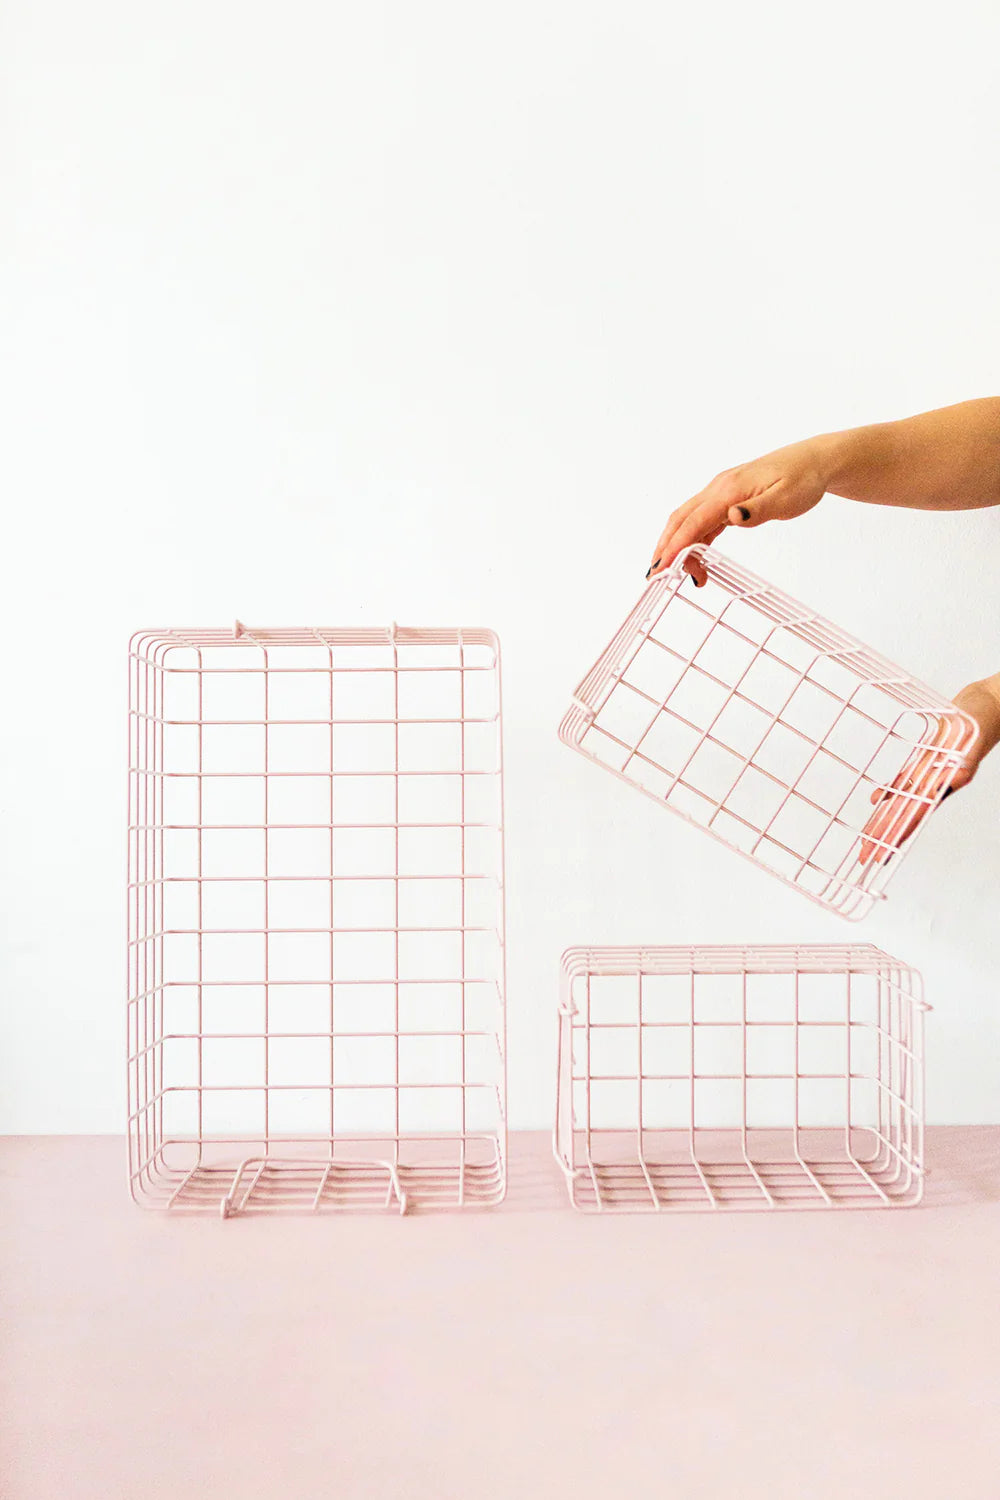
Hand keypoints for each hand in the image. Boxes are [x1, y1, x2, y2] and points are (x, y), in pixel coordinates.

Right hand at [647, 438, 831, 585]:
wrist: (813, 461)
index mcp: (729, 489)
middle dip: (666, 547)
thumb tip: (732, 517)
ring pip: (688, 520)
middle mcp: (719, 489)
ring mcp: (721, 493)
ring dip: (679, 546)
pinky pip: (702, 520)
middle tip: (658, 576)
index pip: (694, 521)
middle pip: (681, 519)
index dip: (676, 545)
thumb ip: (757, 510)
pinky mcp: (727, 499)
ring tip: (682, 573)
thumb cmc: (802, 479)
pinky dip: (693, 540)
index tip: (663, 567)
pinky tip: (696, 557)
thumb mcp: (786, 498)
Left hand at [858, 679, 999, 865]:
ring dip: (885, 818)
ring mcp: (932, 772)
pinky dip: (890, 790)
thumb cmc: (983, 720)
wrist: (988, 704)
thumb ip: (960, 766)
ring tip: (868, 838)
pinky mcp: (928, 759)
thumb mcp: (970, 745)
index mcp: (948, 783)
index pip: (917, 815)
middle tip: (865, 855)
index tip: (883, 852)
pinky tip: (876, 800)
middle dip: (885, 835)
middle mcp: (937, 782)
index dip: (899, 834)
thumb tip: (945, 783)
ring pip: (903, 800)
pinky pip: (907, 779)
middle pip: (905, 814)